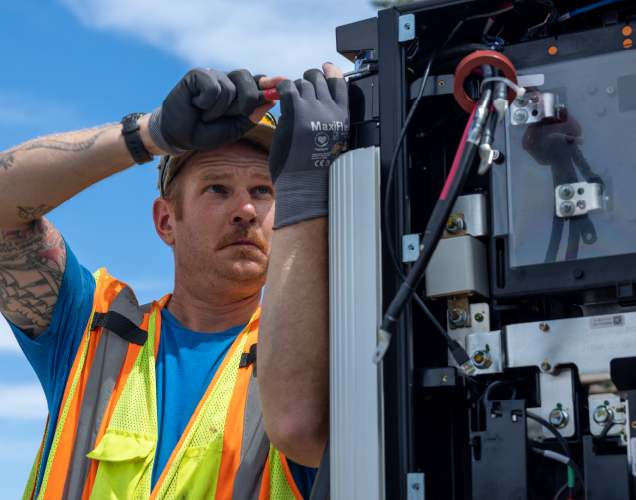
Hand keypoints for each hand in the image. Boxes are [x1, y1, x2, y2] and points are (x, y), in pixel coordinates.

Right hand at [159, 68, 280, 150]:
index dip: (270, 83)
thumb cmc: (207, 133)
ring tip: (206, 115)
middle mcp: (229, 81)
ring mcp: (214, 75)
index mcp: (240, 93)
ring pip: (230, 88)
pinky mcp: (198, 74)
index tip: (283, 81)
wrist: (179, 136)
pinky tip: (197, 105)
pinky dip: (207, 103)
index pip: (258, 83)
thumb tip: (269, 100)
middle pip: (248, 80)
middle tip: (232, 114)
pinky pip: (213, 88)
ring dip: (219, 109)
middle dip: (245, 101)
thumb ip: (251, 116)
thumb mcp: (234, 129)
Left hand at [269, 63, 348, 227]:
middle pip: (318, 78)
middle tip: (299, 92)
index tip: (326, 68)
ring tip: (289, 104)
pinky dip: (280, 90)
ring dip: (293, 89)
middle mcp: (331, 110)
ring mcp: (314, 110)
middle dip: (308, 81)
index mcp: (343, 117)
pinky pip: (287, 87)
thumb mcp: (331, 138)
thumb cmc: (315, 167)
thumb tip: (316, 98)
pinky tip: (278, 98)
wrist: (306, 183)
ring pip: (301, 83)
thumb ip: (328, 117)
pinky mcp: (296, 112)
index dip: (331, 71)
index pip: (340, 82)